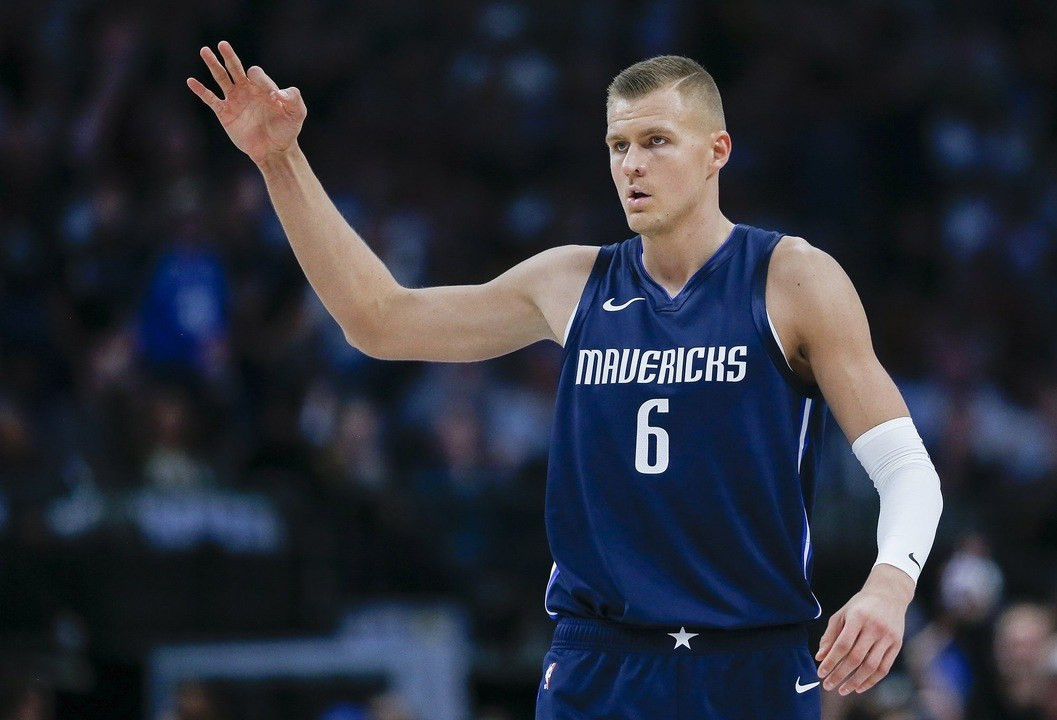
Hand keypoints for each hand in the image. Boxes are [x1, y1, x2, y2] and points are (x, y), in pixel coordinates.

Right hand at [186, 41, 306, 165]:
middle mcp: (247, 90)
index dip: (262, 80)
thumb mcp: (297, 113)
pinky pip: (210, 99)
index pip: (256, 73)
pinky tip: (191, 81)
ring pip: (221, 78)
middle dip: (229, 56)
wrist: (275, 150)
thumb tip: (278, 92)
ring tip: (205, 50)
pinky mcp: (225, 113)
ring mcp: (235, 100)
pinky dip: (201, 90)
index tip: (273, 97)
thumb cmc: (287, 130)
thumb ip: (294, 98)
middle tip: (222, 44)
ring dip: (213, 64)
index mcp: (263, 87)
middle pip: (235, 68)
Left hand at [815, 563, 912, 694]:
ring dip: (855, 681)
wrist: (889, 594)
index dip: (831, 661)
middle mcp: (874, 628)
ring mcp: (888, 637)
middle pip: (856, 658)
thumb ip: (830, 635)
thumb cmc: (860, 605)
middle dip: (840, 675)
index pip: (842, 645)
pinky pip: (884, 668)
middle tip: (828, 685)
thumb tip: (820, 657)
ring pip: (871, 666)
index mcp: (857, 617)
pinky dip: (871, 680)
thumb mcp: (841, 614)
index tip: (821, 673)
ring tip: (842, 690)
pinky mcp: (897, 645)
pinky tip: (859, 687)